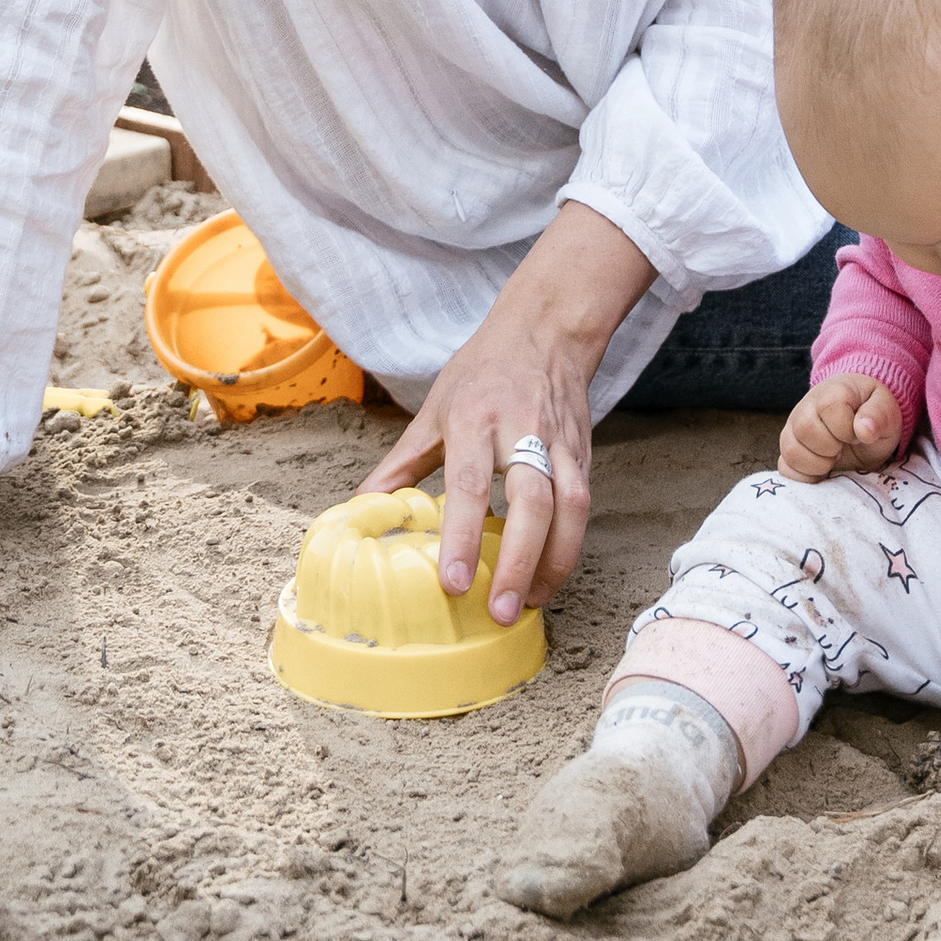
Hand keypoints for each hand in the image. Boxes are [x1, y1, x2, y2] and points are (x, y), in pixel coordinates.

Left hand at [363, 201, 653, 626]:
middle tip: (500, 611)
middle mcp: (522, 429)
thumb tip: (357, 511)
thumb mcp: (433, 410)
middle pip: (532, 501)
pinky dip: (568, 546)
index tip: (453, 582)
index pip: (471, 482)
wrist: (546, 330)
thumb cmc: (482, 372)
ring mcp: (559, 442)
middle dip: (518, 561)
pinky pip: (583, 504)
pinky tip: (547, 576)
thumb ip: (400, 465)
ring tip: (528, 605)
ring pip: (570, 506)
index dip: (462, 535)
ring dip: (553, 562)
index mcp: (476, 418)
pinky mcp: (582, 453)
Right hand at [777, 374, 902, 483]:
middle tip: (844, 448)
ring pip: (791, 450)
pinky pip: (785, 468)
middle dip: (831, 448)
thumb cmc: (872, 414)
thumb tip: (864, 430)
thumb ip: (878, 415)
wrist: (859, 418)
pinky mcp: (789, 449)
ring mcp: (793, 429)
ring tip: (833, 458)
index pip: (830, 409)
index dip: (848, 429)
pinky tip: (822, 472)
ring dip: (817, 464)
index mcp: (832, 392)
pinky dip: (804, 477)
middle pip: (805, 429)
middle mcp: (806, 407)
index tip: (858, 434)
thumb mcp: (886, 411)